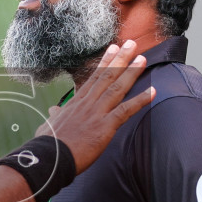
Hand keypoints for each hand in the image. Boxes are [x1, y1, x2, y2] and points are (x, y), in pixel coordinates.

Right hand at [37, 41, 153, 171]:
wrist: (50, 157)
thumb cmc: (48, 144)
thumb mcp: (49, 124)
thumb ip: (56, 115)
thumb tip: (55, 110)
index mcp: (76, 102)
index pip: (93, 77)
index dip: (105, 62)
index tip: (113, 49)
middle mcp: (88, 103)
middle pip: (107, 76)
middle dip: (121, 59)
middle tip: (132, 44)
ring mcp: (97, 113)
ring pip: (118, 88)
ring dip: (132, 72)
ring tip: (143, 59)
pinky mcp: (105, 126)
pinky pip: (126, 110)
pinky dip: (140, 100)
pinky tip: (153, 91)